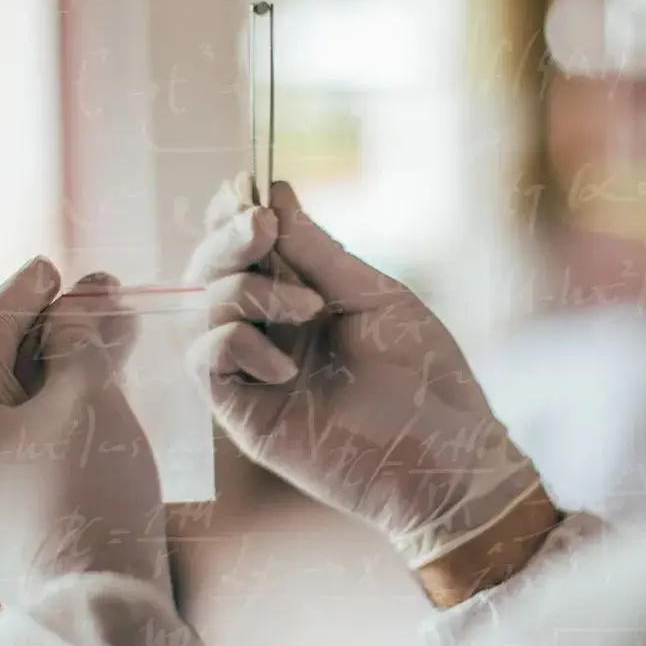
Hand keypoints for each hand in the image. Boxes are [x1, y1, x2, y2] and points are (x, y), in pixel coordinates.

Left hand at [0, 258, 166, 606]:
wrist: (102, 608)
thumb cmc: (90, 492)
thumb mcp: (87, 395)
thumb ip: (75, 339)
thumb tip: (69, 314)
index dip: (27, 292)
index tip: (55, 265)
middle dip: (55, 330)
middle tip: (104, 294)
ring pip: (17, 411)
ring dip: (65, 370)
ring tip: (115, 334)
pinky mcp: (2, 524)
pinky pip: (27, 448)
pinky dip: (61, 414)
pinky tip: (101, 392)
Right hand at [184, 176, 545, 571]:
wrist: (445, 457)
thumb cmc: (425, 378)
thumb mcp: (375, 297)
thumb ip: (318, 251)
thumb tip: (273, 192)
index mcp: (298, 298)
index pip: (241, 247)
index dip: (231, 213)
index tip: (245, 188)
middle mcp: (267, 331)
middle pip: (207, 270)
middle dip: (226, 238)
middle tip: (262, 227)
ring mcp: (252, 373)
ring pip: (200, 309)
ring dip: (244, 291)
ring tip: (308, 307)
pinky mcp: (243, 415)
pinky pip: (206, 361)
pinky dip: (236, 344)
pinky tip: (287, 366)